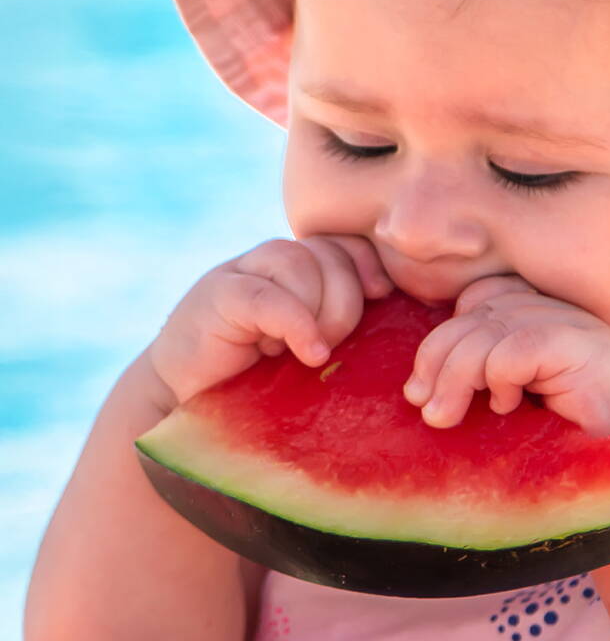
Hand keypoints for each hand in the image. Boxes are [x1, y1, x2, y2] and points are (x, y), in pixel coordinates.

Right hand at [146, 235, 391, 410]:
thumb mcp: (308, 349)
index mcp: (298, 269)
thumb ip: (339, 324)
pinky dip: (296, 324)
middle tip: (331, 344)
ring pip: (300, 264)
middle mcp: (271, 262)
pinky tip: (306, 354)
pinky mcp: (218, 295)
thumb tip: (395, 314)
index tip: (382, 294)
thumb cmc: (255, 381)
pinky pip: (270, 296)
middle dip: (346, 301)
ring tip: (311, 352)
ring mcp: (241, 271)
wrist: (183, 398)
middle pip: (329, 253)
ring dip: (320, 312)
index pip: (345, 242)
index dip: (368, 262)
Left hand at [403, 275, 609, 437]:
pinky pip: (517, 347)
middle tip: (427, 410)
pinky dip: (500, 378)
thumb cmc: (568, 457)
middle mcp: (563, 315)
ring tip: (450, 417)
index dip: (445, 338)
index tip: (422, 390)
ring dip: (458, 376)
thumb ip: (478, 383)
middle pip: (477, 310)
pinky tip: (509, 409)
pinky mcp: (588, 347)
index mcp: (547, 321)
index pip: (480, 298)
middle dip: (438, 359)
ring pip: (490, 328)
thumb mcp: (510, 413)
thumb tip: (415, 386)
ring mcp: (579, 327)